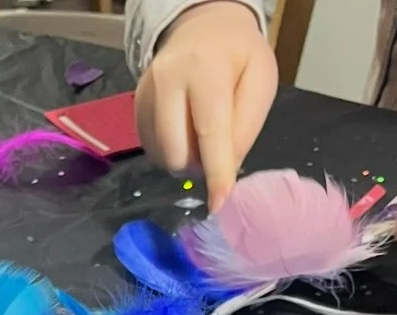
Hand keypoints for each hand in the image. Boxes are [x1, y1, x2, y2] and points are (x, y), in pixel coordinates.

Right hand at [135, 1, 277, 210]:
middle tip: (215, 153)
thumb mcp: (260, 81)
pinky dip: (171, 152)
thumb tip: (227, 169)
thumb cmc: (238, 57)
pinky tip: (183, 133)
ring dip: (185, 161)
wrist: (203, 28)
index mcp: (204, 68)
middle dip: (198, 166)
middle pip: (177, 151)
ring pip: (161, 156)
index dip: (216, 172)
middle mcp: (167, 79)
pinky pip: (151, 149)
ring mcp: (146, 93)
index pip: (210, 131)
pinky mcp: (136, 106)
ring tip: (200, 138)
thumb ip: (246, 126)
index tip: (220, 204)